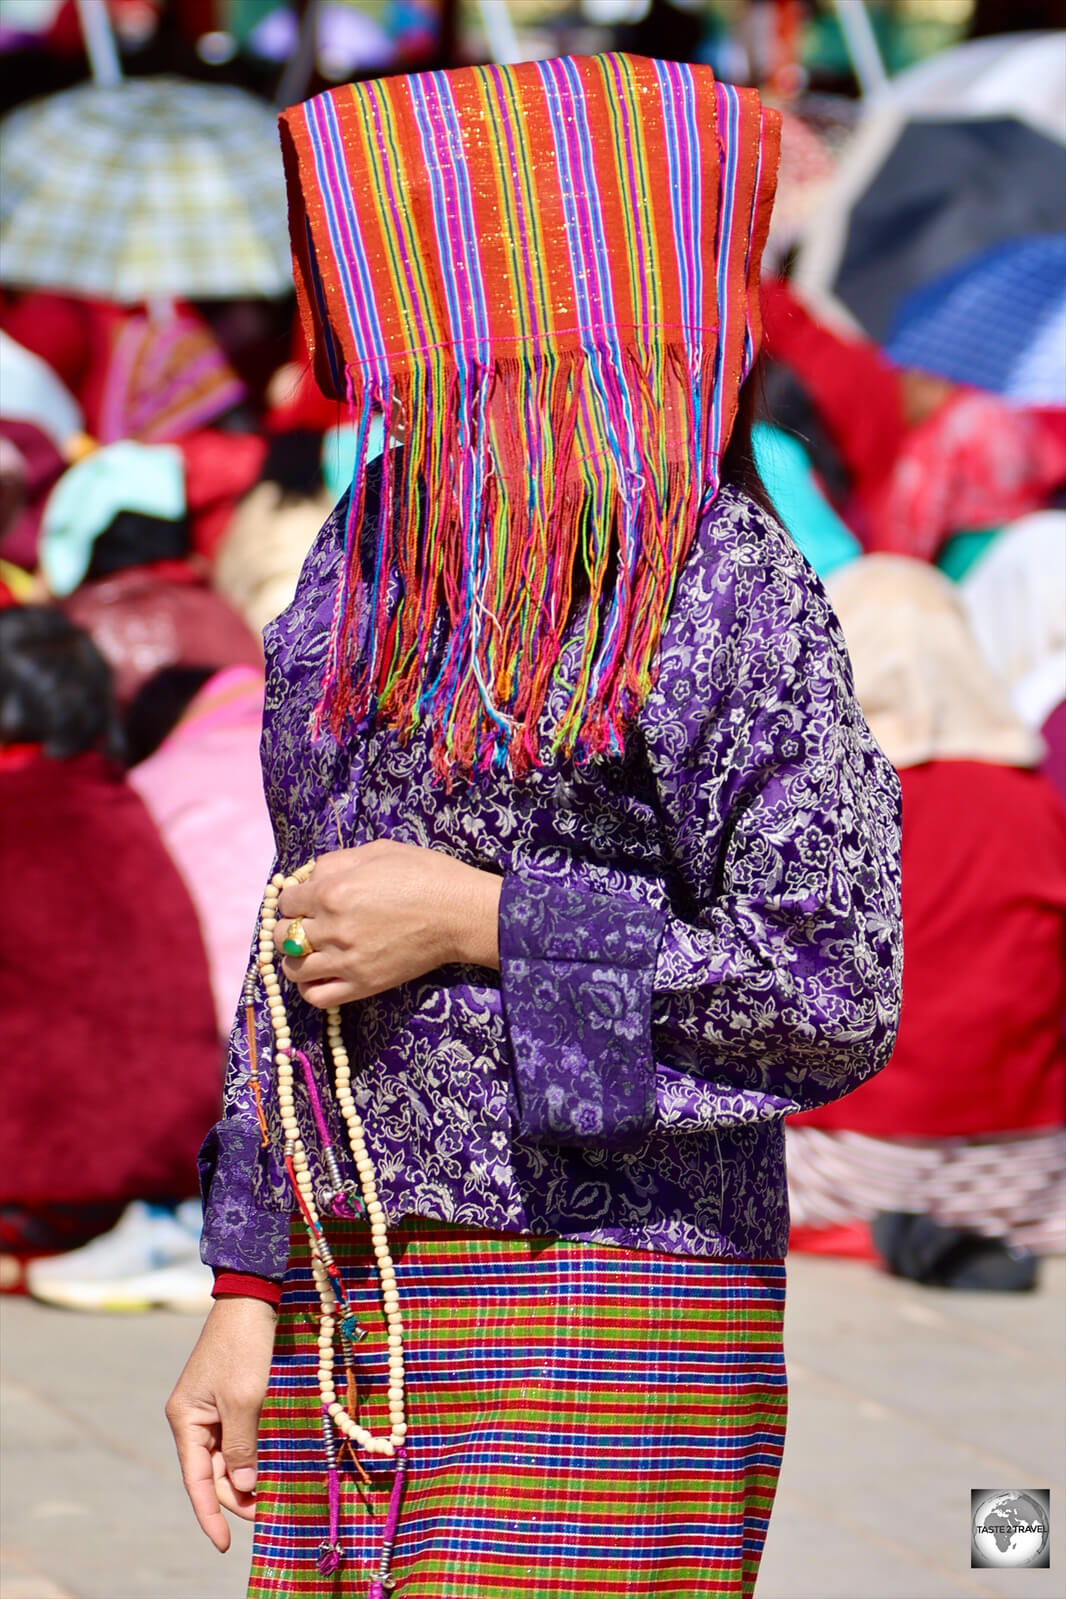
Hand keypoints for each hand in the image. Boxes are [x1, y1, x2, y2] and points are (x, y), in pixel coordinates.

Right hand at [165, 1296, 275, 1551]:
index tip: (224, 1546)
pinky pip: (241, 1435)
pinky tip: (275, 1463)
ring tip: (277, 1490)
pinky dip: (256, 1452)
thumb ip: (242, 1447)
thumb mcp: (245, 1399)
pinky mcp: (233, 1396)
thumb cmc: (246, 1345)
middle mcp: (195, 1416)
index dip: (210, 1515)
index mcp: (186, 1419)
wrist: (255, 1296)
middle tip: (270, 1511)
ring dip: (250, 1473)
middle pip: (214, 1471)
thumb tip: (243, 1488)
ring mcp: (213, 1406)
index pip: (197, 1480)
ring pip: (230, 1455)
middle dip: (238, 1494)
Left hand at [275, 840, 501, 1009]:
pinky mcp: (362, 985)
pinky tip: (321, 975)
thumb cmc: (425, 874)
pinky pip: (317, 997)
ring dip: (296, 958)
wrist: (460, 913)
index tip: (307, 899)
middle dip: (289, 927)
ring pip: (293, 969)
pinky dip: (310, 988)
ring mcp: (346, 961)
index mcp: (332, 891)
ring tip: (313, 951)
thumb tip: (310, 877)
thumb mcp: (378, 851)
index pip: (285, 901)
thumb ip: (336, 861)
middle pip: (282, 936)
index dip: (294, 898)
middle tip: (308, 923)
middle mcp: (332, 928)